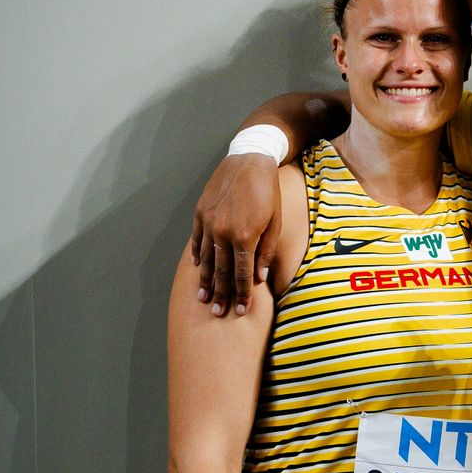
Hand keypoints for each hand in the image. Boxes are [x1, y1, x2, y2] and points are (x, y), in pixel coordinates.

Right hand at [190, 154, 281, 316]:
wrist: (249, 159)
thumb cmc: (268, 192)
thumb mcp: (275, 222)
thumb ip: (266, 251)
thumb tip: (260, 278)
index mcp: (245, 236)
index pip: (242, 274)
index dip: (242, 294)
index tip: (240, 311)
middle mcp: (223, 232)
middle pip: (221, 271)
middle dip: (221, 294)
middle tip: (218, 313)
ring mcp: (208, 223)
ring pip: (206, 259)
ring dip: (206, 281)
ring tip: (203, 299)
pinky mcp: (200, 213)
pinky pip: (196, 240)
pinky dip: (197, 255)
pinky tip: (198, 269)